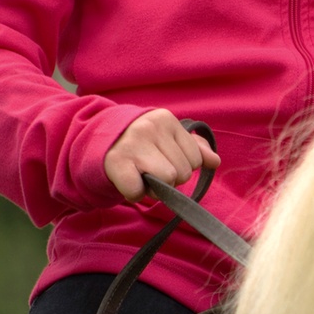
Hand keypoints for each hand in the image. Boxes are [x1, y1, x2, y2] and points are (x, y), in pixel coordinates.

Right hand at [104, 109, 220, 201]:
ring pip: (166, 181)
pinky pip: (139, 191)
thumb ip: (194, 148)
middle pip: (182, 173)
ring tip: (141, 175)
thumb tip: (215, 161)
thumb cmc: (141, 144)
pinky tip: (129, 181)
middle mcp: (150, 127)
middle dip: (170, 179)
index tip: (163, 159)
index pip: (196, 159)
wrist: (98, 142)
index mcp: (166, 119)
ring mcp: (133, 144)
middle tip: (150, 169)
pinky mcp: (117, 162)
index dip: (182, 166)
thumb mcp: (168, 139)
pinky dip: (134, 193)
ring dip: (154, 188)